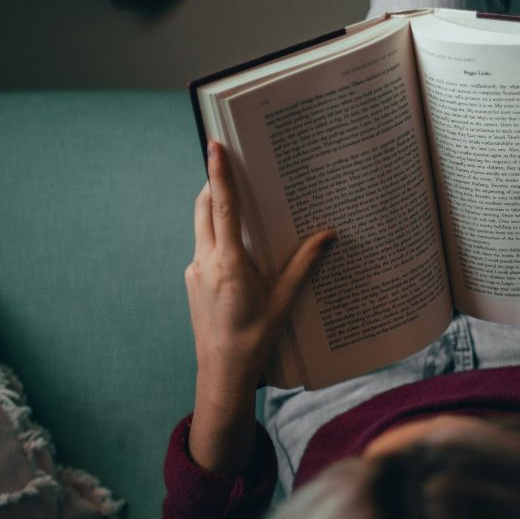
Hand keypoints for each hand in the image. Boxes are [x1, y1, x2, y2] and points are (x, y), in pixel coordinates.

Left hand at [185, 139, 332, 472]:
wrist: (221, 373)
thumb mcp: (284, 301)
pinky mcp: (192, 281)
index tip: (214, 145)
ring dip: (215, 210)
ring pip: (201, 227)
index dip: (219, 173)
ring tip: (238, 204)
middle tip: (229, 165)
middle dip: (215, 184)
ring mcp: (194, 271)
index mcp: (228, 263)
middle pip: (204, 208)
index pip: (222, 206)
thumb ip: (303, 265)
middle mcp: (205, 262)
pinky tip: (238, 248)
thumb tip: (327, 236)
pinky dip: (216, 237)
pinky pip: (203, 248)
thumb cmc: (255, 340)